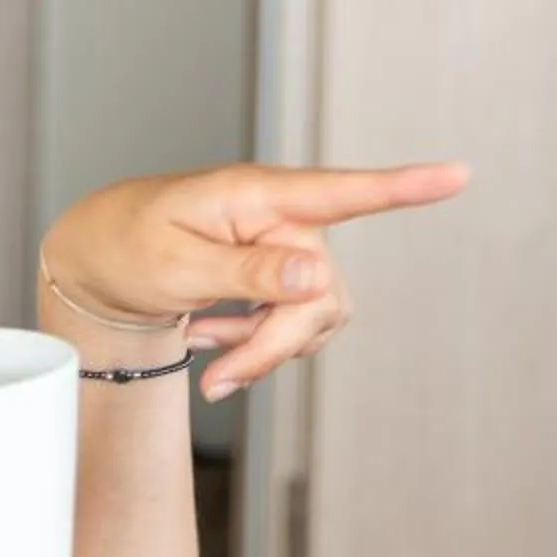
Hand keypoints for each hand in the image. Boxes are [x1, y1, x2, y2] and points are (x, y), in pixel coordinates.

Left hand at [42, 161, 467, 400]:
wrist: (98, 264)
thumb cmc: (127, 248)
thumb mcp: (174, 266)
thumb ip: (245, 272)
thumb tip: (316, 275)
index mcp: (256, 195)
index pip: (340, 191)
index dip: (403, 186)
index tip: (458, 174)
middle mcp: (284, 217)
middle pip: (321, 293)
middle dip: (272, 345)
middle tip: (218, 383)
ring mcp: (288, 250)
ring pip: (316, 317)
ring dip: (263, 348)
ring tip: (202, 346)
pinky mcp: (285, 280)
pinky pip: (299, 326)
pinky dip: (257, 345)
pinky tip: (210, 340)